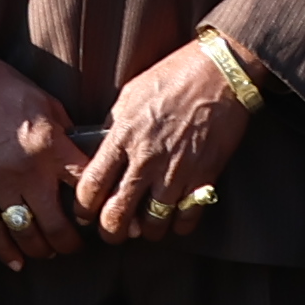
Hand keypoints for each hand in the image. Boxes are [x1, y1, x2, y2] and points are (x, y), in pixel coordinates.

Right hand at [0, 42, 88, 270]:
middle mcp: (28, 172)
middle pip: (57, 225)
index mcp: (52, 148)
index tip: (101, 215)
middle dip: (70, 243)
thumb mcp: (49, 104)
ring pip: (25, 233)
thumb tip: (81, 158)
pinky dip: (4, 250)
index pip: (85, 188)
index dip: (98, 207)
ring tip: (49, 252)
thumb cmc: (6, 87)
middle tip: (75, 246)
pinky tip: (16, 261)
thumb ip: (66, 136)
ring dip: (41, 249)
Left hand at [70, 36, 261, 243]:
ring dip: (146, 231)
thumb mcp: (130, 95)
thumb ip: (114, 127)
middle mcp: (146, 159)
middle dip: (110, 231)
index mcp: (123, 137)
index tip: (84, 214)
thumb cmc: (173, 76)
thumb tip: (100, 150)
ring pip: (153, 223)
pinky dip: (179, 226)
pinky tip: (174, 221)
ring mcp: (176, 171)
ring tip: (144, 228)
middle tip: (111, 232)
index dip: (83, 208)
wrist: (221, 72)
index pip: (91, 185)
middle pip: (118, 214)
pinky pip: (188, 217)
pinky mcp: (205, 176)